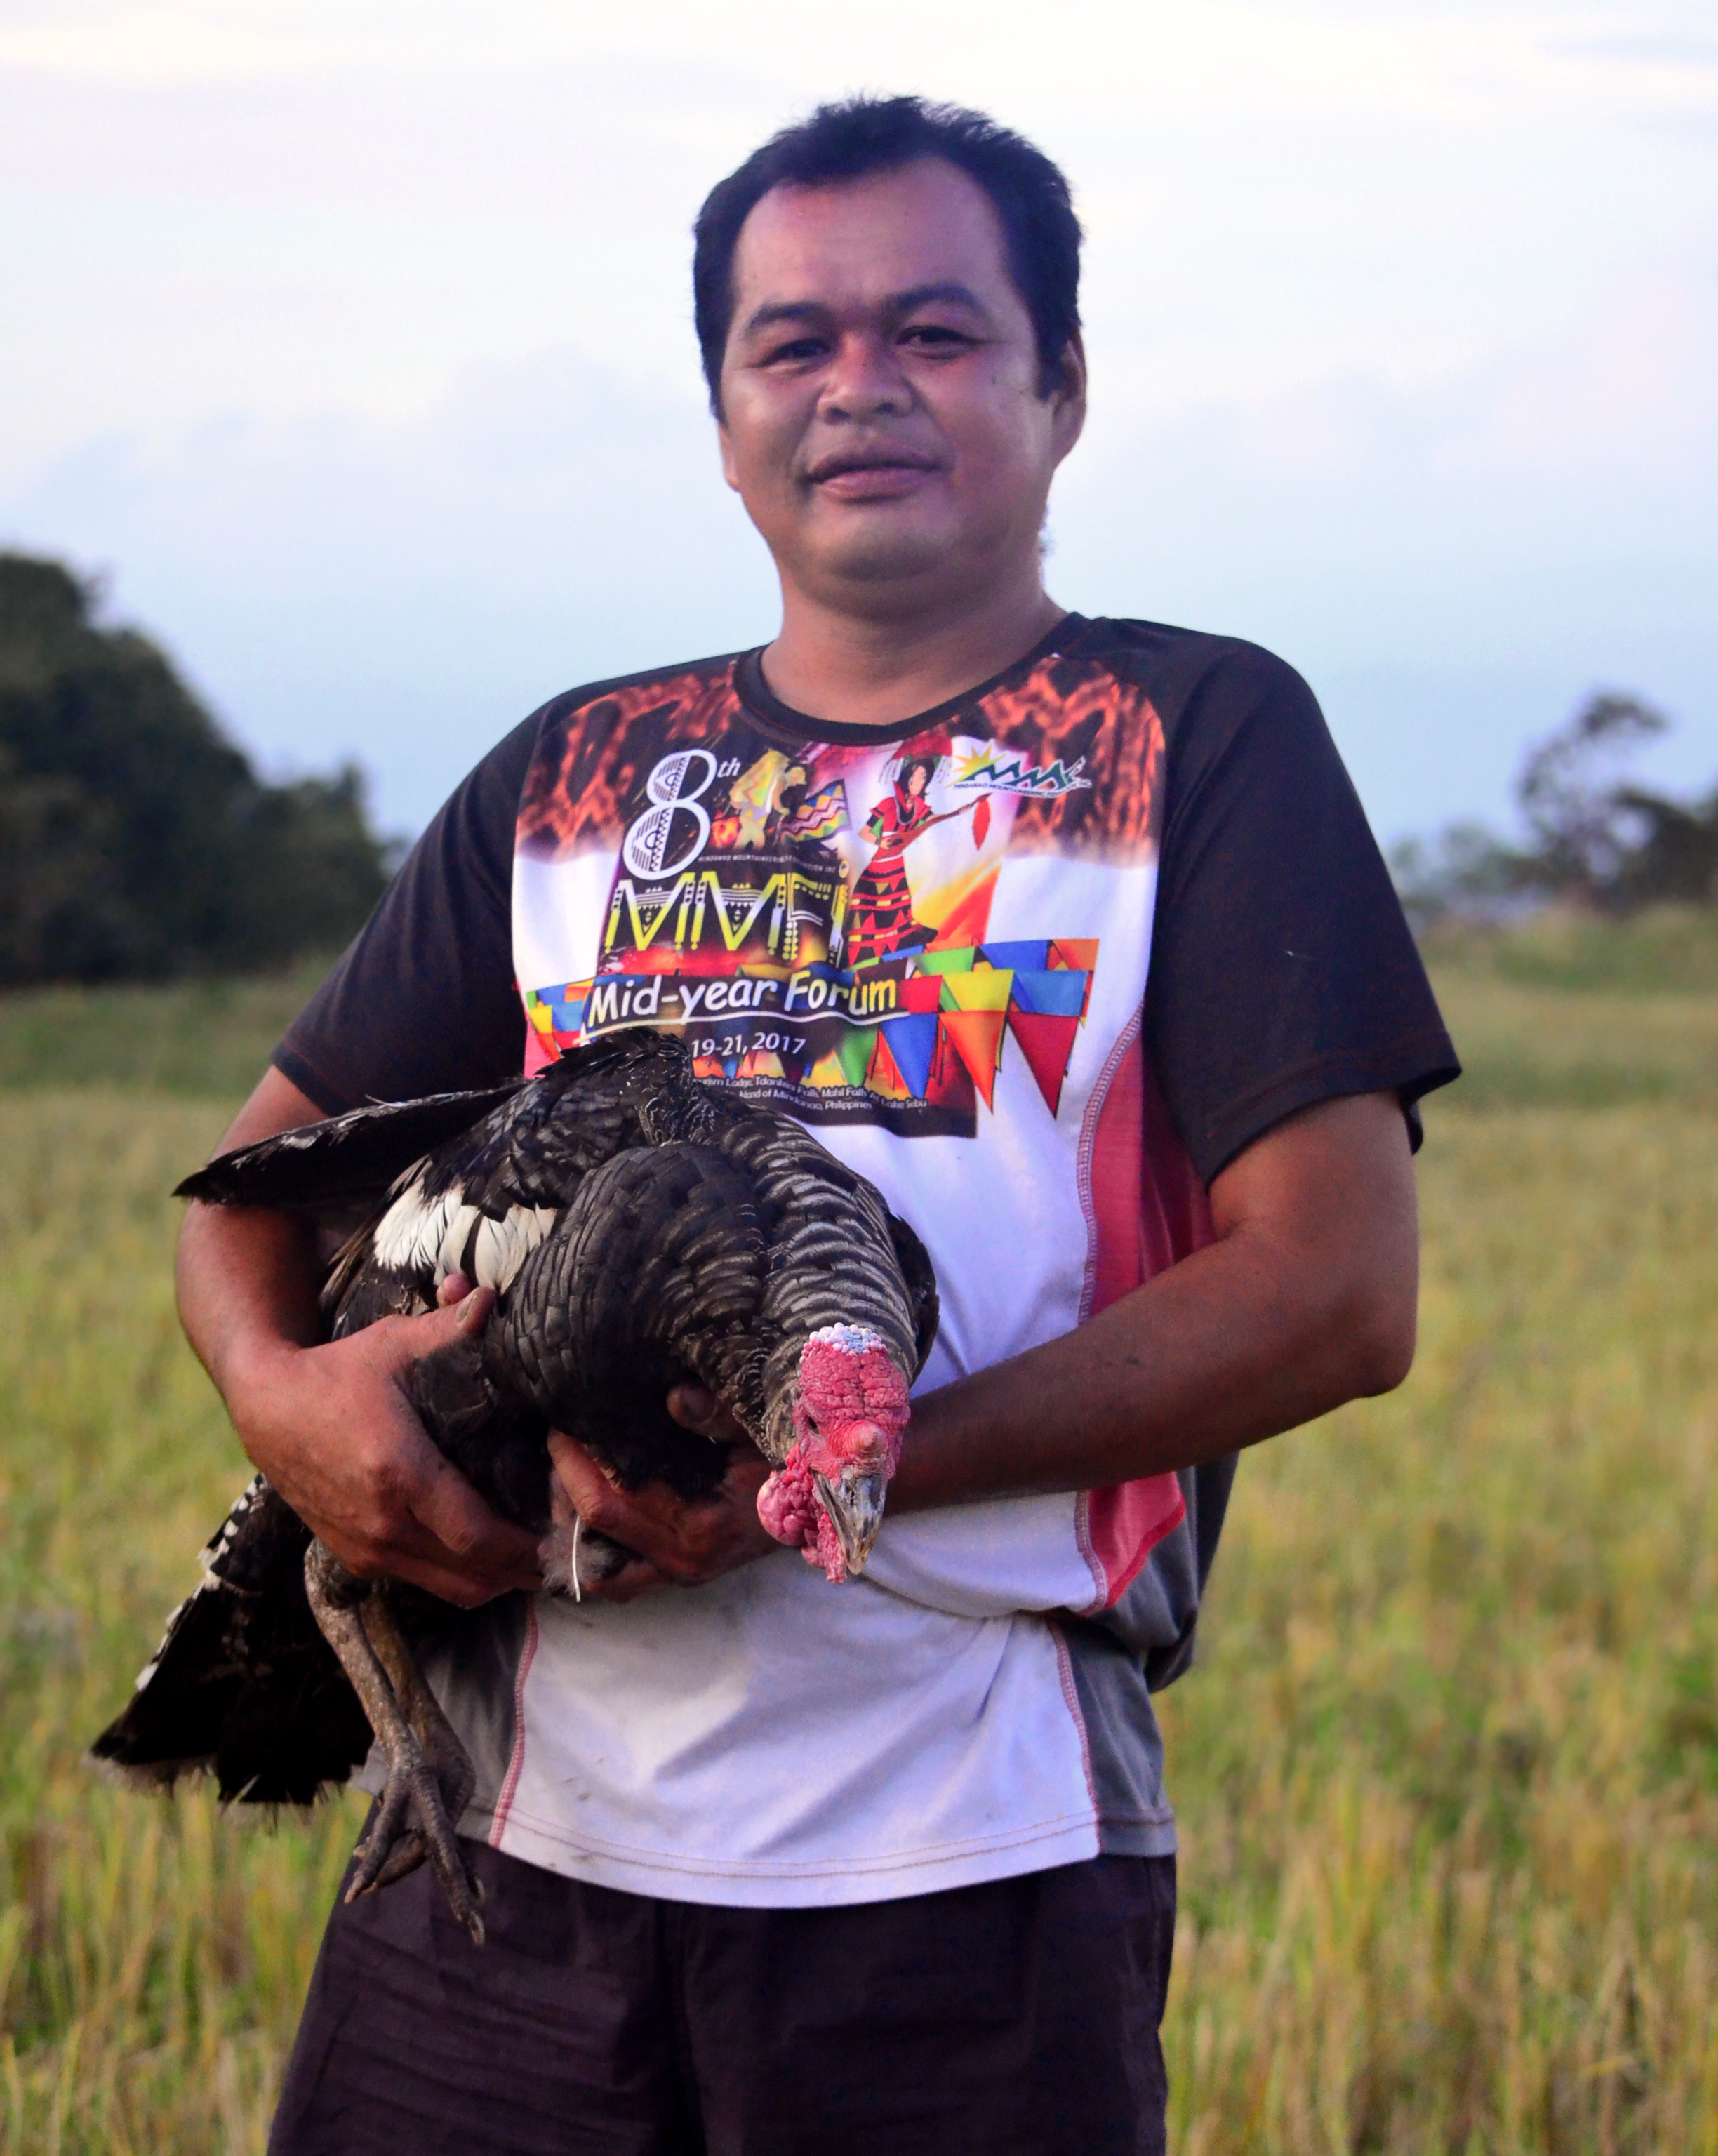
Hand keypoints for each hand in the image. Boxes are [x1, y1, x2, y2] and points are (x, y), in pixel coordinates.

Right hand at [223, 1276, 543, 1606]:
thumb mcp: (393, 1344)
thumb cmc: (339, 1372)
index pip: (477, 1535)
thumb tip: (493, 1301)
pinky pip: (425, 1581)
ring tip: (536, 1550)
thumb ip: (449, 1329)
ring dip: (498, 1577)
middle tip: (565, 1546)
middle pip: (474, 1574)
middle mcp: (383, 1523)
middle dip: (525, 1567)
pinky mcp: (357, 1559)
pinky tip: (489, 1550)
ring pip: (453, 1588)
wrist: (268, 1409)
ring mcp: (367, 1547)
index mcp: (398, 1473)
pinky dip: (463, 1575)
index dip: (527, 1544)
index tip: (565, 1532)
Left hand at [546, 1385, 776, 1603]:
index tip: (559, 1428)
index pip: (607, 1502)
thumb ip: (717, 1415)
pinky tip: (586, 1519)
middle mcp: (683, 1560)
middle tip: (556, 1447)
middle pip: (594, 1534)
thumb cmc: (791, 1463)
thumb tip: (676, 1396)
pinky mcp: (682, 1572)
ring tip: (563, 1481)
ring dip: (575, 1528)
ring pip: (603, 1568)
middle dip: (564, 1490)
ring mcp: (682, 1573)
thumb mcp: (759, 1430)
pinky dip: (599, 1553)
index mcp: (697, 1526)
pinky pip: (625, 1578)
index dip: (573, 1464)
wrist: (826, 1506)